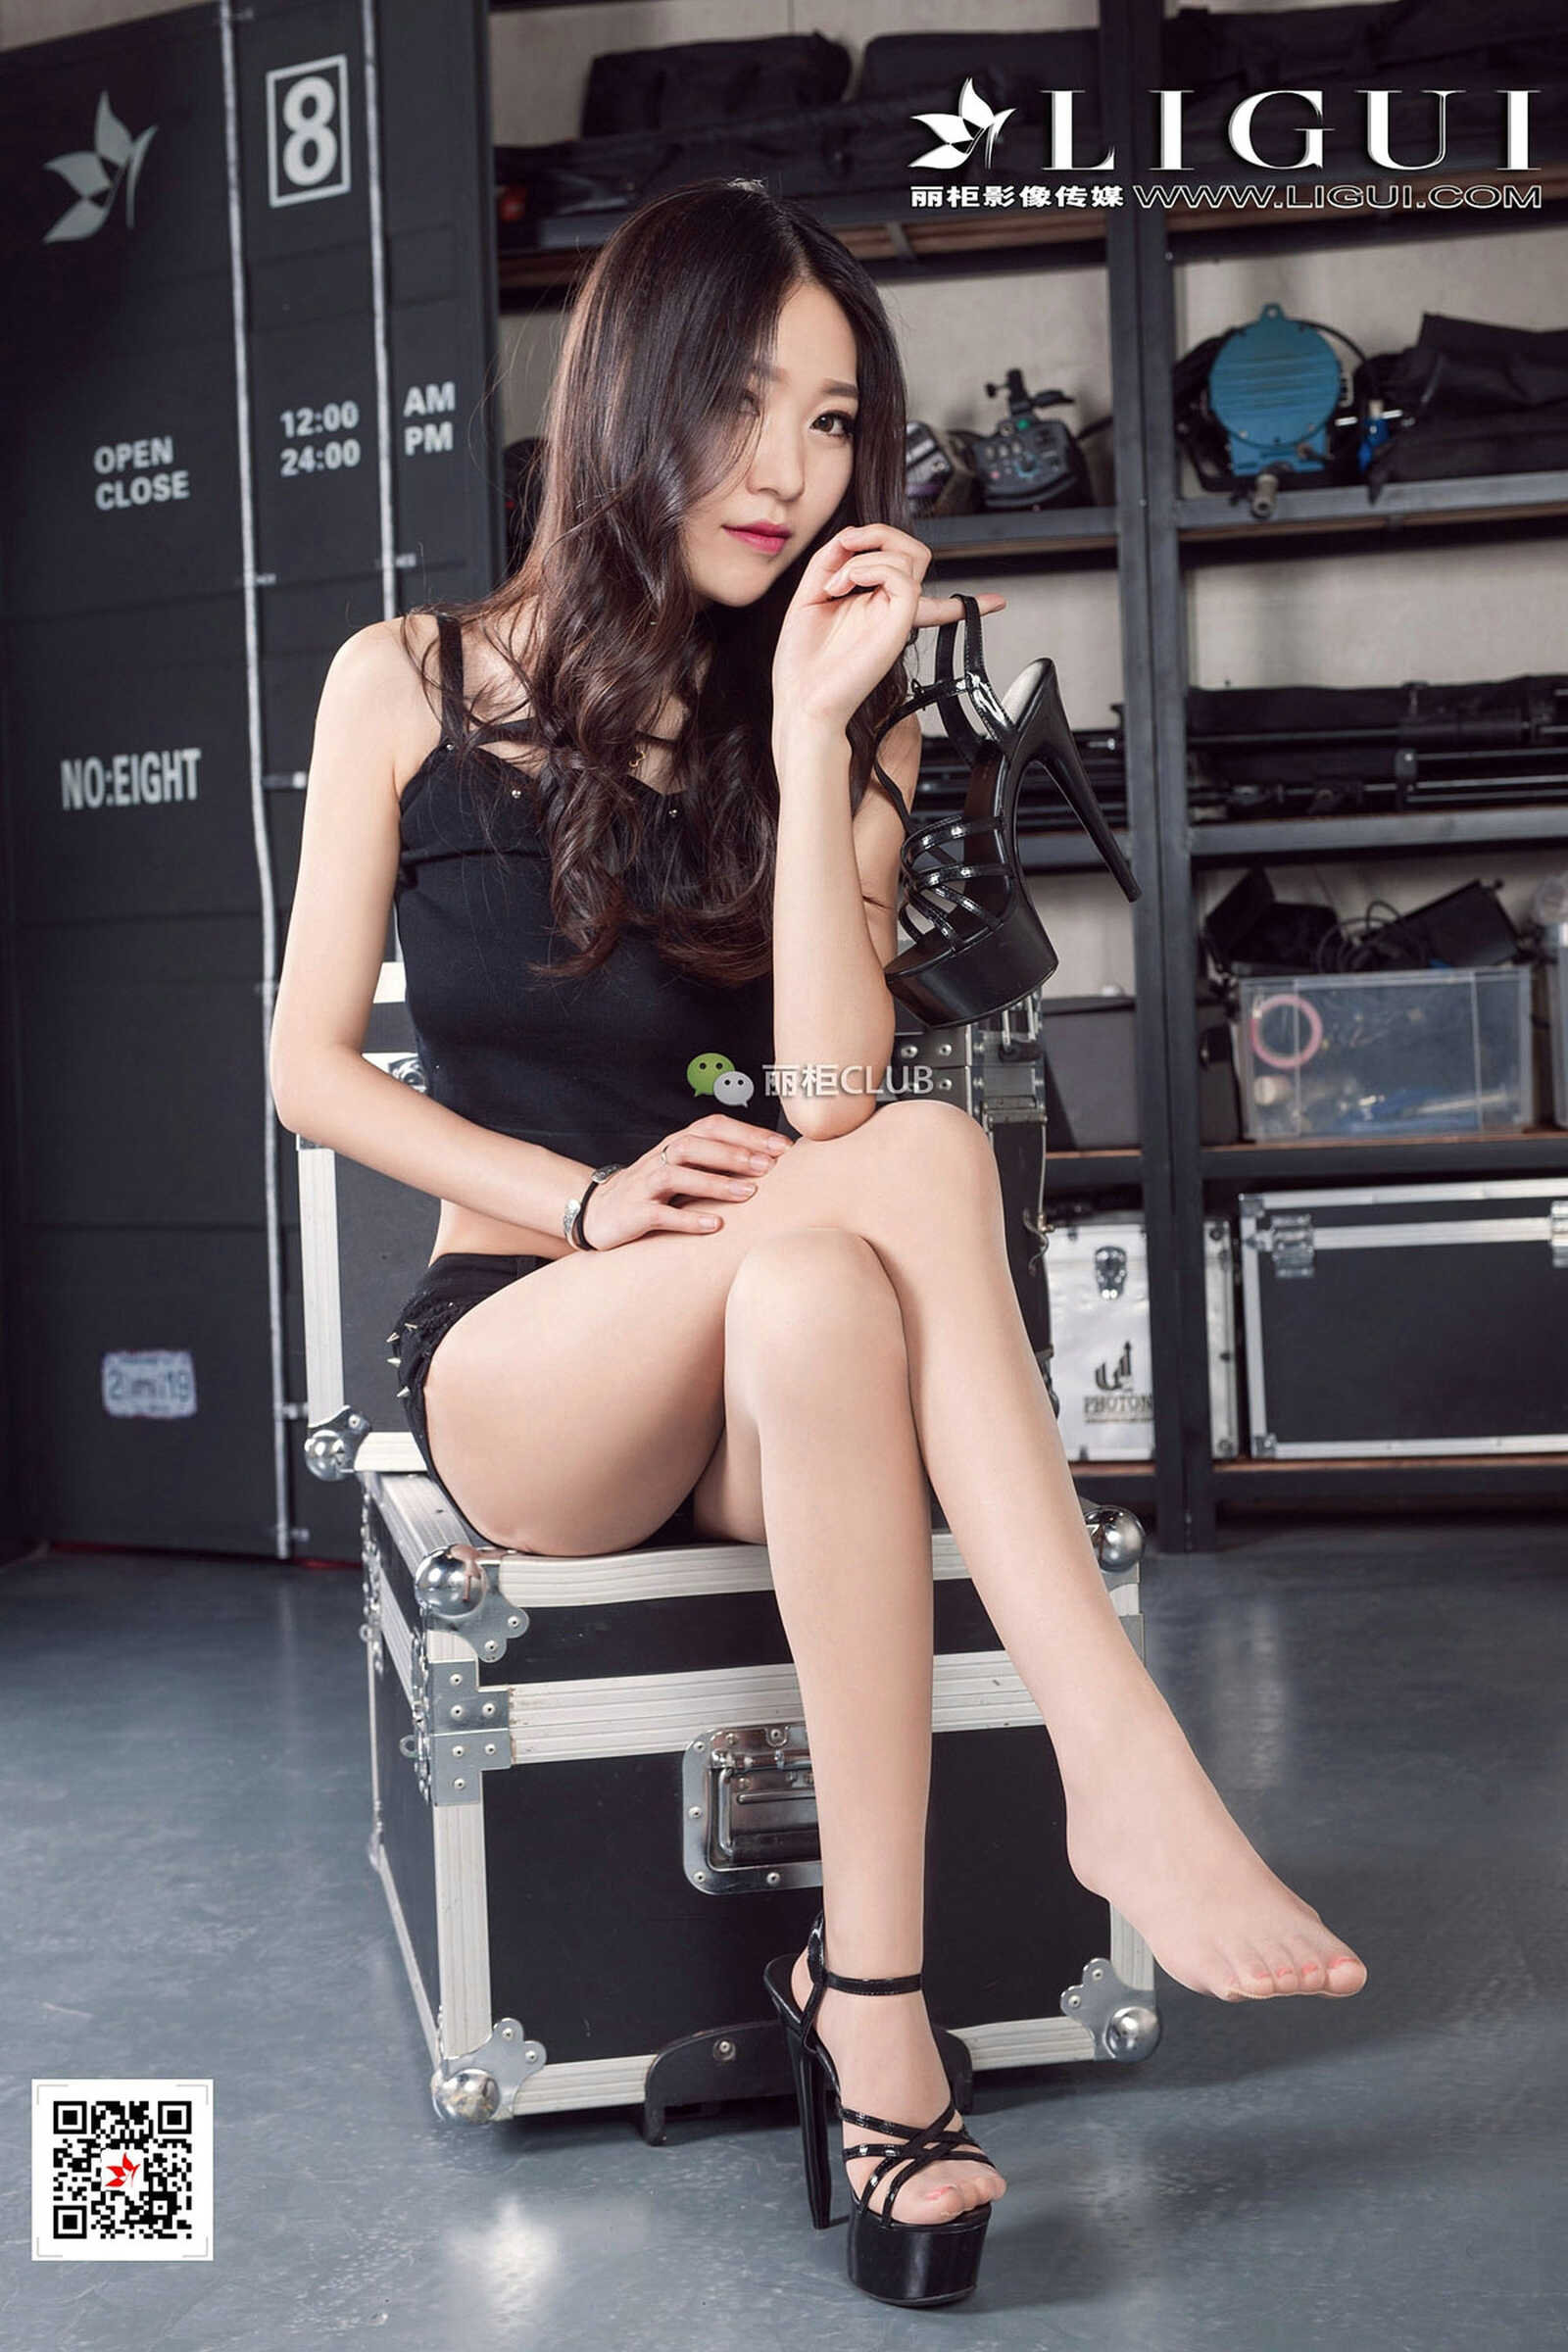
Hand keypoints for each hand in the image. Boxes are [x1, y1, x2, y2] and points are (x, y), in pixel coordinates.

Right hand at [578, 1114, 793, 1248]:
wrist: (598, 1213)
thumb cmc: (655, 1192)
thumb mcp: (684, 1171)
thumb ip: (716, 1163)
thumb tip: (771, 1162)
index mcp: (677, 1143)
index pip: (713, 1126)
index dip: (748, 1133)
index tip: (783, 1147)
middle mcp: (660, 1157)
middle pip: (695, 1144)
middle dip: (733, 1153)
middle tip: (768, 1167)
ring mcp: (645, 1185)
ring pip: (677, 1173)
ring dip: (714, 1182)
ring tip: (748, 1193)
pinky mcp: (634, 1213)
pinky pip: (660, 1213)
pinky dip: (688, 1219)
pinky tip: (715, 1225)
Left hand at [771, 522, 1005, 737]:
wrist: (802, 701)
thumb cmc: (802, 664)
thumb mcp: (809, 596)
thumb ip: (829, 561)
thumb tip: (850, 537)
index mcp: (873, 607)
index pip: (916, 589)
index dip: (957, 597)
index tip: (996, 604)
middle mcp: (890, 611)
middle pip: (914, 554)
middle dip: (879, 532)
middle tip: (846, 547)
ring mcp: (897, 617)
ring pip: (911, 557)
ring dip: (864, 554)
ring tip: (836, 583)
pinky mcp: (898, 623)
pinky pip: (903, 576)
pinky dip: (871, 566)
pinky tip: (849, 583)